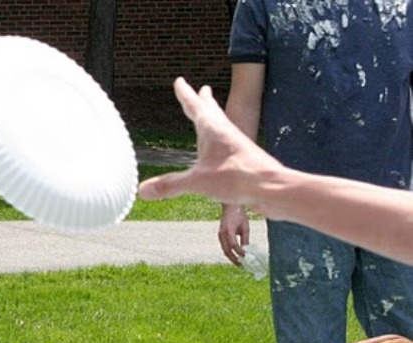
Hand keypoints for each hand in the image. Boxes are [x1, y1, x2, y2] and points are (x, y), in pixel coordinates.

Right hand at [138, 78, 282, 208]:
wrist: (271, 187)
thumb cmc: (238, 177)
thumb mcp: (197, 182)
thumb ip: (170, 185)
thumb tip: (143, 190)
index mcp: (212, 130)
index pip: (194, 107)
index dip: (185, 94)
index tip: (180, 81)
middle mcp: (225, 133)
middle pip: (212, 111)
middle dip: (204, 101)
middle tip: (203, 89)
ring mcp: (237, 145)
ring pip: (222, 126)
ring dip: (215, 117)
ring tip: (211, 116)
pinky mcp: (244, 159)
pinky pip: (228, 144)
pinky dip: (220, 140)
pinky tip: (220, 152)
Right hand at [218, 203, 248, 266]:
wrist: (229, 206)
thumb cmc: (239, 214)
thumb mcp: (245, 226)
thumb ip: (245, 238)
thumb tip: (247, 250)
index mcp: (228, 230)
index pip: (233, 245)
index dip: (240, 252)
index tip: (247, 257)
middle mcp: (222, 234)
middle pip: (227, 251)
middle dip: (234, 259)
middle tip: (242, 266)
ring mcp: (220, 235)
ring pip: (225, 250)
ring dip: (231, 257)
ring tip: (239, 263)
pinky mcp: (220, 235)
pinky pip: (224, 246)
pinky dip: (230, 252)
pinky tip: (236, 256)